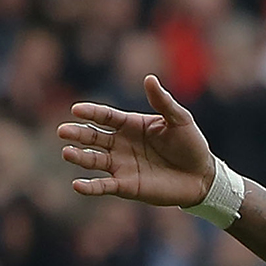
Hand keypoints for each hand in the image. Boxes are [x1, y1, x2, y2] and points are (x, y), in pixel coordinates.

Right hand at [60, 76, 215, 206]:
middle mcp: (121, 144)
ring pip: (94, 160)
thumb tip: (149, 79)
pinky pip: (104, 186)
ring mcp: (122, 165)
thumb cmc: (191, 145)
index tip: (76, 110)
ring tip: (67, 152)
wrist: (203, 176)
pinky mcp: (127, 186)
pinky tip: (77, 185)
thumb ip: (163, 102)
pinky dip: (90, 187)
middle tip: (63, 131)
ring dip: (79, 157)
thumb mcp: (180, 120)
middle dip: (77, 134)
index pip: (105, 116)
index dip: (91, 113)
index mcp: (130, 125)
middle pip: (93, 137)